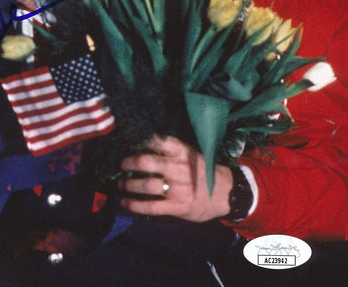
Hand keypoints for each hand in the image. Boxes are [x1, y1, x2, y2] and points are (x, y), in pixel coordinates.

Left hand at [118, 135, 232, 221]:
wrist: (227, 193)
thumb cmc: (203, 171)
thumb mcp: (191, 154)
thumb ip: (170, 152)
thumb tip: (141, 147)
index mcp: (182, 151)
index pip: (157, 140)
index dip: (139, 140)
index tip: (128, 141)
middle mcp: (179, 168)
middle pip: (146, 162)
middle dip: (128, 163)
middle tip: (121, 164)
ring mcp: (179, 188)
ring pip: (146, 185)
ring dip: (128, 185)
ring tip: (120, 184)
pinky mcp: (178, 207)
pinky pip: (152, 206)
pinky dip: (135, 205)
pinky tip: (125, 202)